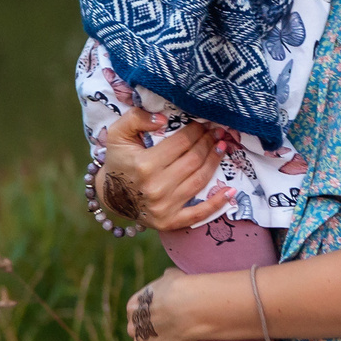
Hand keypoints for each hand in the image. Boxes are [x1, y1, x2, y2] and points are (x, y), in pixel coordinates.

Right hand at [96, 108, 231, 231]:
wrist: (109, 195)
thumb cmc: (118, 160)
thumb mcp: (118, 133)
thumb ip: (137, 118)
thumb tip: (163, 119)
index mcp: (145, 165)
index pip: (181, 143)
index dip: (196, 130)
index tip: (204, 123)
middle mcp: (156, 187)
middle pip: (194, 160)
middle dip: (208, 143)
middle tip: (217, 132)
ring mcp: (164, 207)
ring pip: (200, 180)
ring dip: (215, 162)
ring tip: (222, 148)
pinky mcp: (169, 222)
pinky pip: (199, 214)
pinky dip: (217, 203)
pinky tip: (230, 191)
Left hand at [127, 268, 197, 340]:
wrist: (188, 306)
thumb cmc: (183, 288)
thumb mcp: (171, 276)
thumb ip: (165, 281)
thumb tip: (169, 278)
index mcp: (133, 306)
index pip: (137, 316)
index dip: (152, 318)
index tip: (167, 319)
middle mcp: (132, 326)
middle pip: (139, 334)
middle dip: (152, 335)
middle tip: (173, 334)